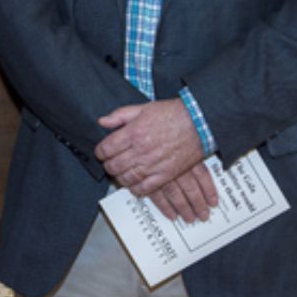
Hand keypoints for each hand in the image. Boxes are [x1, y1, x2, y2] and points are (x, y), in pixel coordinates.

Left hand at [95, 99, 217, 218]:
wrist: (196, 123)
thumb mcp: (142, 108)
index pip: (107, 148)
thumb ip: (120, 115)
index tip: (101, 152)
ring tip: (119, 174)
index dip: (100, 152)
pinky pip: (145, 188)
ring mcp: (153, 164)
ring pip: (127, 178)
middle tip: (108, 164)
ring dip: (119, 178)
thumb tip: (102, 122)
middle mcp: (140, 150)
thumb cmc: (170, 114)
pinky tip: (134, 184)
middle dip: (107, 166)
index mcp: (133, 132)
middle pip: (114, 165)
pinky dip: (136, 188)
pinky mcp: (165, 174)